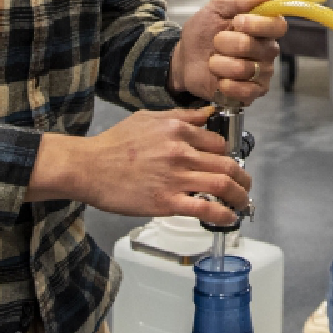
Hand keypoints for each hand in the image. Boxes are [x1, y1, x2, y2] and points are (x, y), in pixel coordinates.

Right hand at [28, 107, 251, 223]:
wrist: (87, 167)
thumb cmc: (113, 144)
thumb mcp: (148, 118)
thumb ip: (181, 117)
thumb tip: (207, 114)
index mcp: (177, 129)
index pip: (218, 141)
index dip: (227, 155)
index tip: (229, 164)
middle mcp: (181, 151)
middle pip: (227, 163)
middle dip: (242, 177)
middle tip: (245, 186)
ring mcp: (175, 177)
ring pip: (223, 184)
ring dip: (239, 196)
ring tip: (242, 203)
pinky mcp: (166, 201)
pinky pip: (205, 208)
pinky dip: (223, 214)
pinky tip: (228, 218)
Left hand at [171, 0, 286, 105]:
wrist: (186, 60)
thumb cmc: (203, 34)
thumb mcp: (214, 11)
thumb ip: (237, 2)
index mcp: (262, 28)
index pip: (278, 26)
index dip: (259, 24)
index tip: (237, 22)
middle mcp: (266, 51)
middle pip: (260, 47)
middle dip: (229, 43)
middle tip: (216, 42)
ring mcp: (261, 73)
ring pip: (248, 69)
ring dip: (222, 64)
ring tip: (213, 62)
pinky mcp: (252, 92)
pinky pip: (247, 91)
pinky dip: (228, 85)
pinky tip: (219, 81)